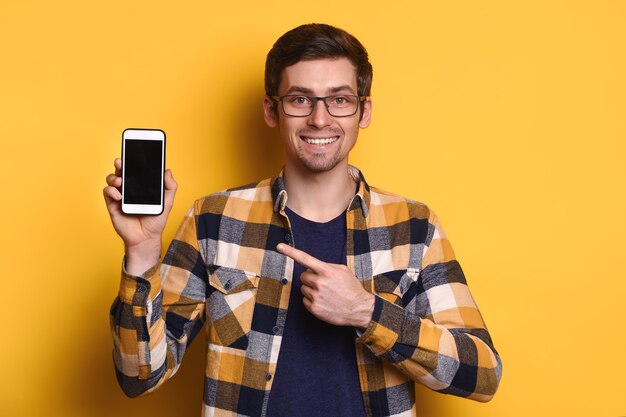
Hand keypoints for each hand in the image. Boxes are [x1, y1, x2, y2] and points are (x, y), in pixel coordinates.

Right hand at [103, 158, 176, 274]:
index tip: (133, 153)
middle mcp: (130, 188)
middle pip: (121, 171)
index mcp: (142, 186)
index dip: (133, 161)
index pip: (136, 170)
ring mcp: (120, 196)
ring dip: (114, 177)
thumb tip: (167, 171)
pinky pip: (107, 192)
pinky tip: (119, 195)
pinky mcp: (112, 205)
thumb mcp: (167, 203)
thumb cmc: (156, 221)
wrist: (146, 238)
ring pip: (112, 179)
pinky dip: (111, 190)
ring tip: (120, 181)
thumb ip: (170, 187)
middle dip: (120, 164)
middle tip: (121, 161)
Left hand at [277, 243, 373, 328]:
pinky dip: (311, 300)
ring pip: (303, 288)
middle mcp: (320, 283)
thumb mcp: (343, 271)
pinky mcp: (314, 308)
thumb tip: (310, 266)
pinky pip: (304, 300)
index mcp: (327, 271)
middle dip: (310, 277)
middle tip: (323, 283)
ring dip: (311, 289)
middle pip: (303, 275)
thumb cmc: (351, 288)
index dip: (291, 252)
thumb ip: (326, 266)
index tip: (279, 246)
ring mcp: (316, 296)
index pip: (305, 258)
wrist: (359, 309)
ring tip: (326, 294)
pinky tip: (324, 302)